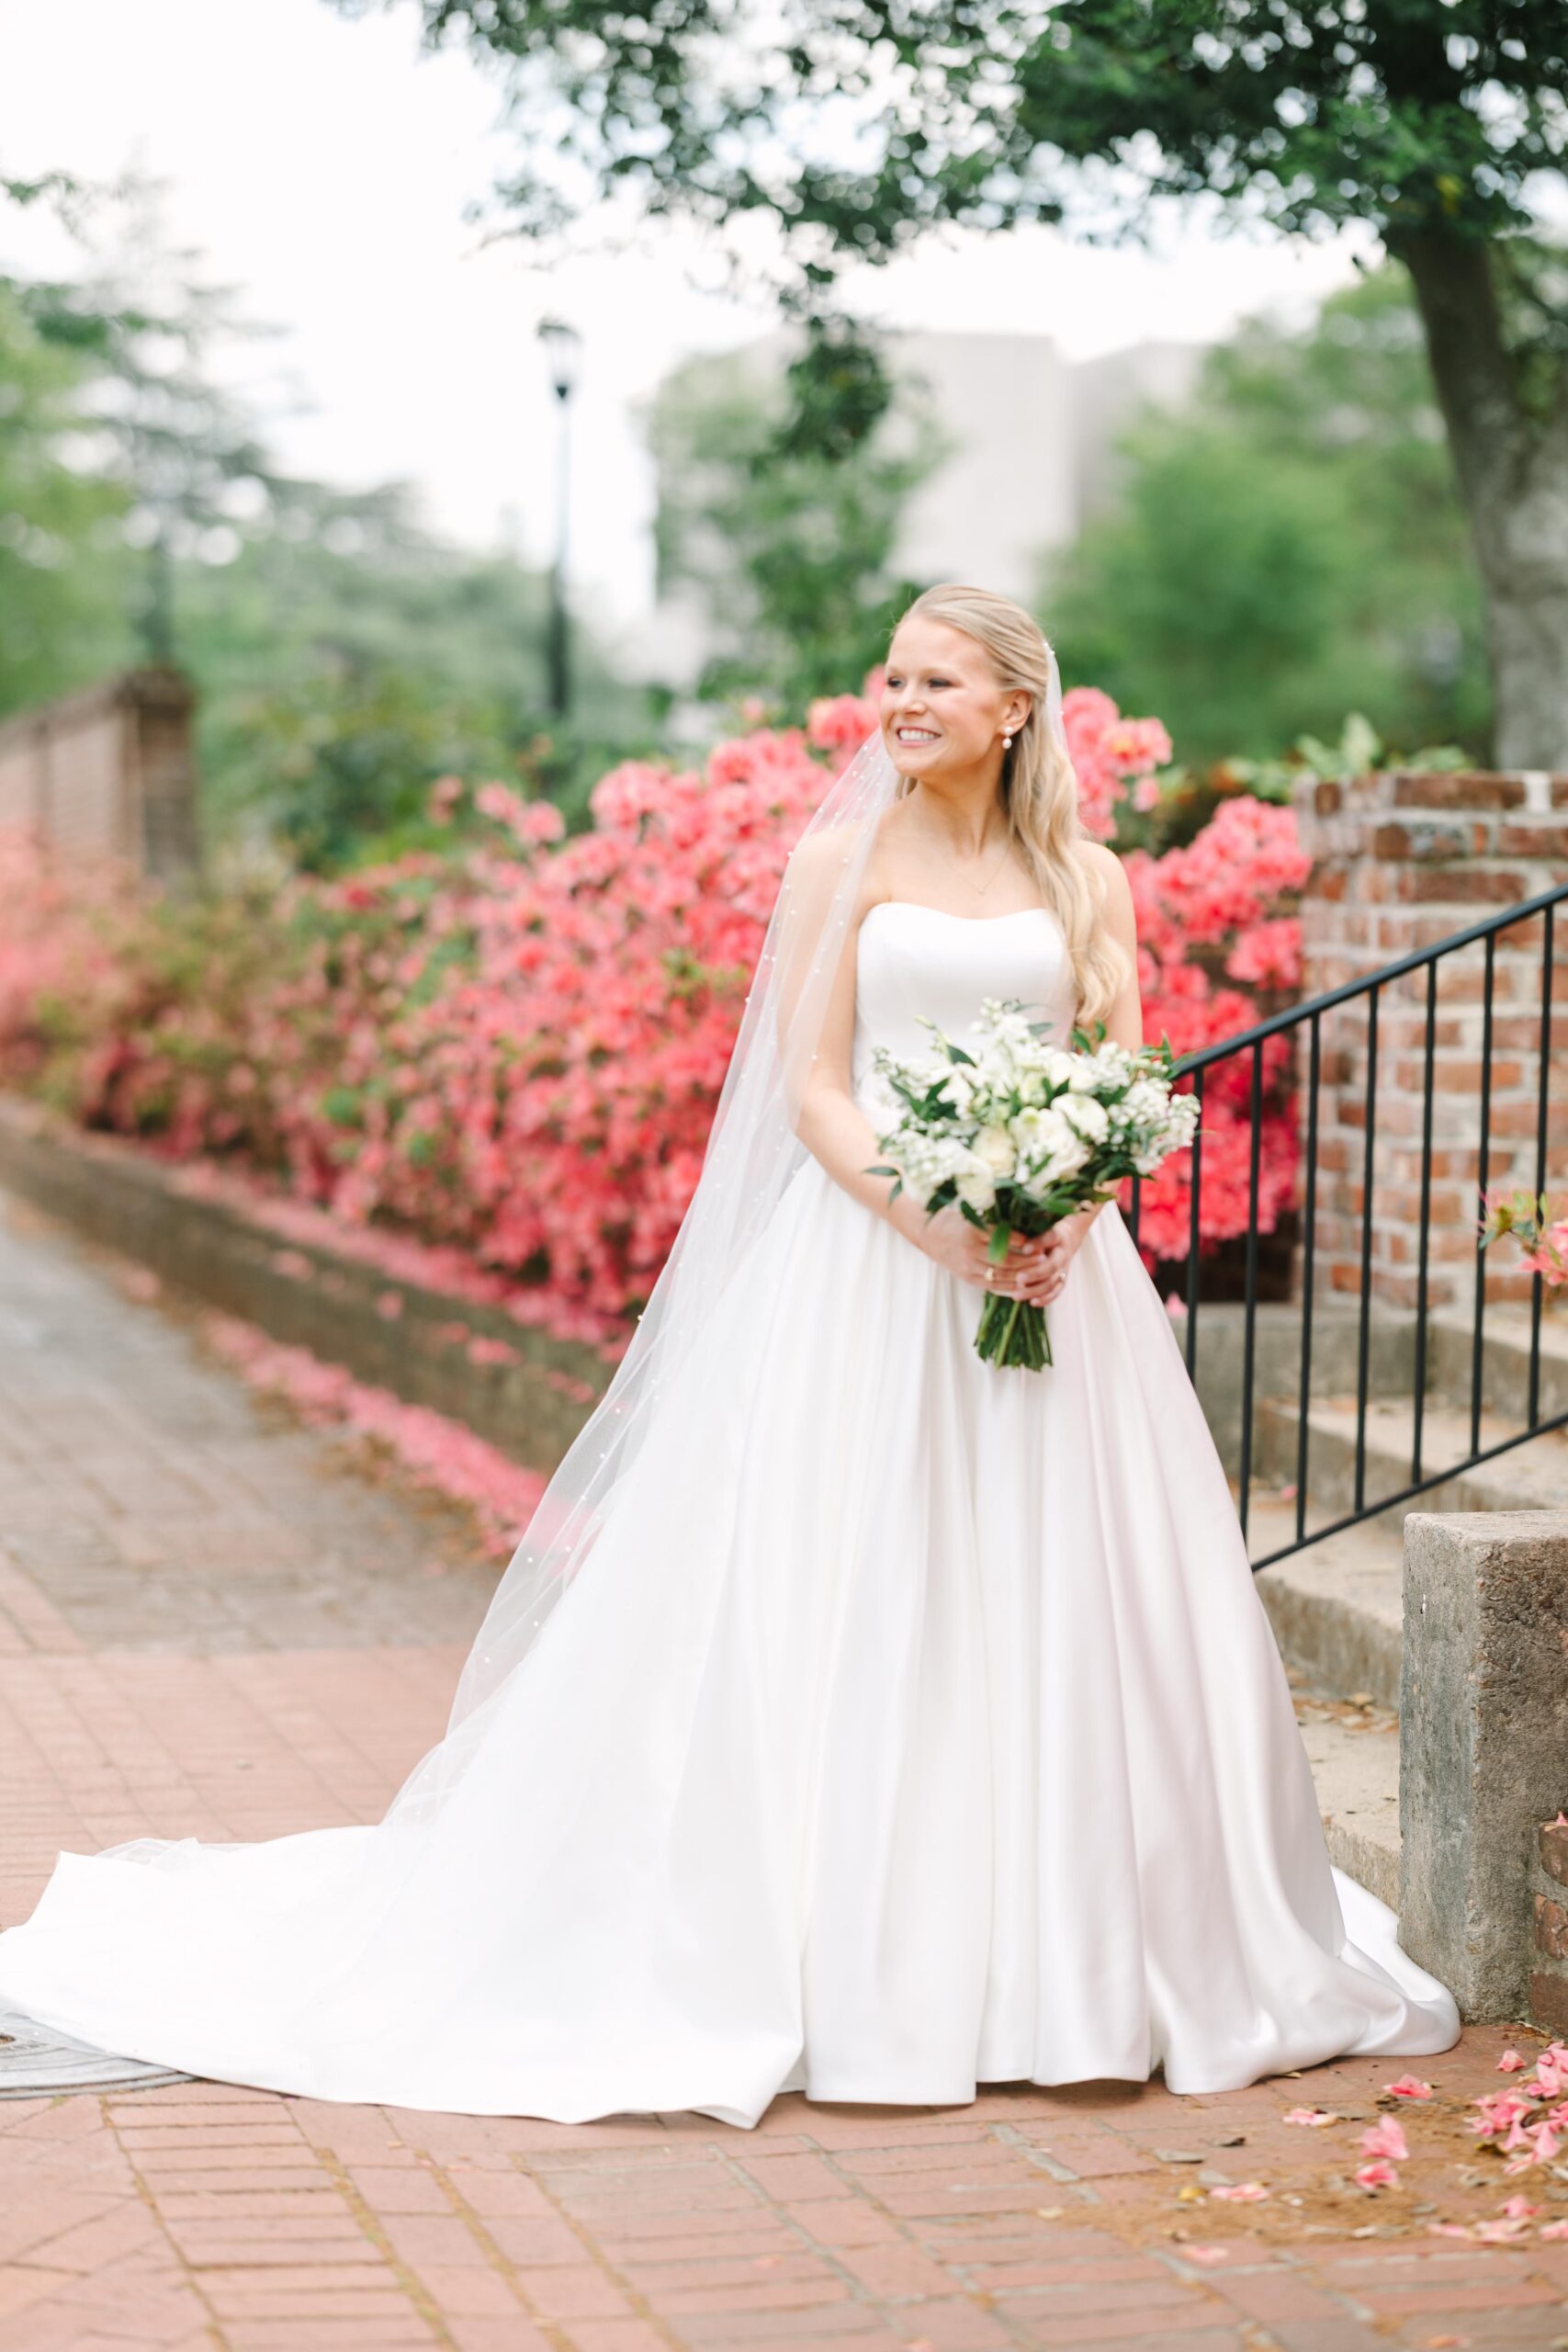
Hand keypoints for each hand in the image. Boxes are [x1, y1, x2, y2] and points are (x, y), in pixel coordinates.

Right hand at [889, 1198, 1054, 1297]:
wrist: (929, 1235)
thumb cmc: (954, 1220)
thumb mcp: (971, 1215)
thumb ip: (993, 1220)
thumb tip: (1022, 1218)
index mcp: (970, 1231)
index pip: (1000, 1238)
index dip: (1020, 1241)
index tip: (1035, 1240)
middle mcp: (969, 1251)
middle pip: (1004, 1260)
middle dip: (1026, 1261)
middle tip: (1043, 1257)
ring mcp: (967, 1267)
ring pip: (1000, 1275)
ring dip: (1021, 1275)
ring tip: (1038, 1271)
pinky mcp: (968, 1278)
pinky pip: (992, 1285)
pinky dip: (1009, 1286)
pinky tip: (1023, 1284)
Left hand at [1026, 1207, 1098, 1305]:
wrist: (1069, 1237)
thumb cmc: (1047, 1229)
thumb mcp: (1041, 1224)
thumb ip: (1028, 1230)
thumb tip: (1005, 1234)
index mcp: (1058, 1236)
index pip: (1050, 1238)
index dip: (1038, 1244)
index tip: (1025, 1248)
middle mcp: (1062, 1253)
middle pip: (1051, 1266)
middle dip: (1035, 1273)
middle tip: (1019, 1278)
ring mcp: (1064, 1268)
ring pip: (1052, 1282)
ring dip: (1035, 1290)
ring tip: (1017, 1295)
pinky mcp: (1063, 1279)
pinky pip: (1056, 1291)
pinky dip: (1046, 1298)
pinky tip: (1032, 1302)